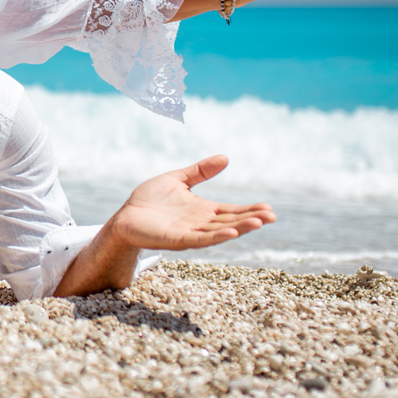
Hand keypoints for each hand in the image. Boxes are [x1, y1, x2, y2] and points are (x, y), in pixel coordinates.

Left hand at [111, 155, 275, 250]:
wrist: (125, 215)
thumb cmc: (149, 199)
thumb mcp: (177, 179)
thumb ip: (200, 171)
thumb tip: (226, 157)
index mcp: (204, 210)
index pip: (232, 211)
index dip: (249, 210)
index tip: (269, 208)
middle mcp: (201, 223)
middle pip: (231, 222)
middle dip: (251, 220)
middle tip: (271, 216)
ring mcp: (190, 233)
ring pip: (219, 232)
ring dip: (239, 228)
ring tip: (258, 223)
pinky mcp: (177, 240)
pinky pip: (199, 239)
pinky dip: (215, 237)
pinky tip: (230, 233)